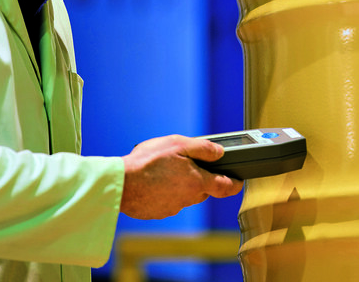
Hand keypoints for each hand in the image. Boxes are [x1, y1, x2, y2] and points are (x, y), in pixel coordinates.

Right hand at [120, 135, 243, 219]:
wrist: (120, 184)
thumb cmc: (148, 162)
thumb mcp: (179, 144)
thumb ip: (202, 148)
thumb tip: (219, 152)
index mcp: (197, 182)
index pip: (225, 187)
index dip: (234, 184)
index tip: (238, 182)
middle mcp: (188, 198)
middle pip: (203, 189)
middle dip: (200, 178)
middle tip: (186, 164)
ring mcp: (172, 208)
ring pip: (185, 195)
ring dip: (180, 184)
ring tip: (164, 170)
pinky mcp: (158, 212)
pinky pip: (168, 201)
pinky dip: (165, 192)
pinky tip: (153, 181)